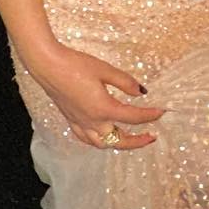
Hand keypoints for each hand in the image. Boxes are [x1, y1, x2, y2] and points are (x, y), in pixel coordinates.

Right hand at [26, 45, 165, 149]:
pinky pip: (86, 138)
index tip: (161, 112)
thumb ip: (125, 82)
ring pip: (101, 144)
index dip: (150, 116)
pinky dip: (98, 141)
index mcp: (103, 109)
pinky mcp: (70, 119)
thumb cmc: (74, 65)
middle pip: (118, 140)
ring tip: (129, 138)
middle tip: (150, 137)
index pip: (133, 117)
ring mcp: (79, 122)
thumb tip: (141, 92)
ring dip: (118, 144)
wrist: (47, 65)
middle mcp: (91, 121)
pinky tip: (102, 135)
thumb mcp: (105, 70)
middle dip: (137, 142)